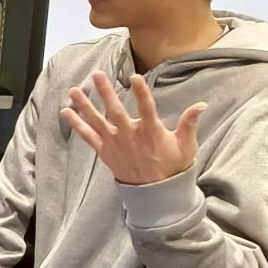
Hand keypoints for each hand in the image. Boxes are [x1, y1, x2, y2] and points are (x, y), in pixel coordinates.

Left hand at [63, 71, 204, 187]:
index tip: (134, 77)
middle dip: (106, 92)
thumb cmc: (172, 166)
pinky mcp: (105, 151)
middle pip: (115, 111)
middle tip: (97, 75)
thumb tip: (202, 104)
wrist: (154, 193)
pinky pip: (88, 136)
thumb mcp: (186, 146)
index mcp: (151, 133)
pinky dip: (77, 124)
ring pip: (97, 121)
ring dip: (84, 105)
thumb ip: (189, 123)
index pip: (146, 108)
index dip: (141, 93)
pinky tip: (65, 112)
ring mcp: (115, 144)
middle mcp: (130, 137)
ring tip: (73, 90)